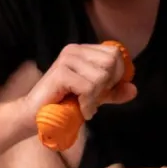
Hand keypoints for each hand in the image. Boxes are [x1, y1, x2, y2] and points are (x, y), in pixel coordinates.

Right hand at [21, 43, 137, 125]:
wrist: (33, 117)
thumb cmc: (61, 106)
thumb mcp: (93, 97)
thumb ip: (112, 92)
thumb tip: (133, 89)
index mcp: (82, 51)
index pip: (114, 53)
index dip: (116, 75)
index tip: (103, 92)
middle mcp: (74, 50)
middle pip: (111, 62)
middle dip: (107, 86)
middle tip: (93, 99)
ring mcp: (66, 60)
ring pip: (101, 76)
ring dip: (96, 97)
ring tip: (85, 106)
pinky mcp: (61, 73)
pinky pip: (89, 87)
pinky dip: (88, 104)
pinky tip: (81, 111)